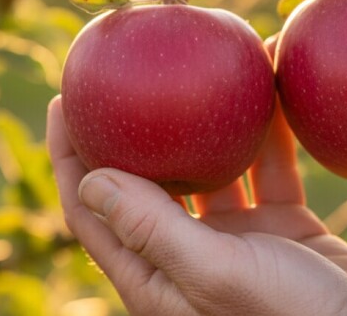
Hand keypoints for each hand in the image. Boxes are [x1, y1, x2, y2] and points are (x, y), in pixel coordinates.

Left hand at [47, 97, 346, 315]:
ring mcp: (237, 239)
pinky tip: (271, 90)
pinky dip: (268, 133)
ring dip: (210, 124)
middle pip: (145, 180)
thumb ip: (153, 229)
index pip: (92, 211)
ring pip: (211, 167)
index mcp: (155, 275)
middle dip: (133, 128)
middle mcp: (188, 253)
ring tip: (209, 70)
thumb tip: (89, 179)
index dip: (70, 157)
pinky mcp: (282, 227)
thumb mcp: (216, 274)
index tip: (64, 100)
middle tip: (126, 72)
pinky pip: (267, 168)